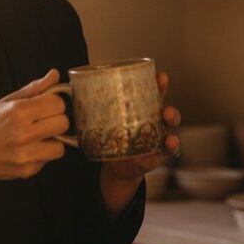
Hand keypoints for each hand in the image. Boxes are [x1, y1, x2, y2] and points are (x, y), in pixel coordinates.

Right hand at [0, 69, 69, 181]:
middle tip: (43, 122)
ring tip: (38, 138)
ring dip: (52, 141)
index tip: (47, 106)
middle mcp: (22, 133)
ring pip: (60, 147)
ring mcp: (25, 155)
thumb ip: (34, 89)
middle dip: (56, 121)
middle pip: (63, 123)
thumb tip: (54, 75)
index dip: (54, 103)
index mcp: (18, 111)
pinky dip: (42, 155)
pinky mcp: (26, 171)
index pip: (58, 103)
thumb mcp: (6, 101)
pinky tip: (28, 150)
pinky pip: (48, 160)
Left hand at [99, 71, 180, 215]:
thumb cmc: (111, 139)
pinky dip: (171, 145)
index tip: (159, 75)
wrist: (116, 167)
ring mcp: (158, 136)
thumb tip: (71, 88)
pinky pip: (168, 149)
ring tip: (168, 117)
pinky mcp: (157, 153)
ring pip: (170, 125)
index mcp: (142, 109)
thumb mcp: (104, 122)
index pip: (152, 92)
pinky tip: (169, 141)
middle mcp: (153, 120)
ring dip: (172, 119)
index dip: (158, 83)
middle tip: (162, 91)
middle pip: (163, 104)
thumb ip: (92, 107)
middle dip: (165, 95)